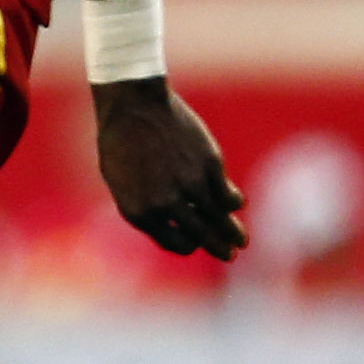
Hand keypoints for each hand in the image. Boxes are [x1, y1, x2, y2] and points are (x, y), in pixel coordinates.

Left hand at [94, 80, 245, 260]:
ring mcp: (191, 187)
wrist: (133, 107)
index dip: (188, 245)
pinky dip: (233, 202)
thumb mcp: (123, 182)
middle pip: (202, 237)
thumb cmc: (122, 143)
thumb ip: (146, 206)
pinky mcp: (210, 167)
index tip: (195, 243)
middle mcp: (166, 205)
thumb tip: (174, 224)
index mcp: (140, 213)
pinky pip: (228, 195)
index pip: (175, 244)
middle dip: (219, 249)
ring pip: (220, 220)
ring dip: (233, 233)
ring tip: (241, 242)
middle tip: (230, 255)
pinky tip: (236, 203)